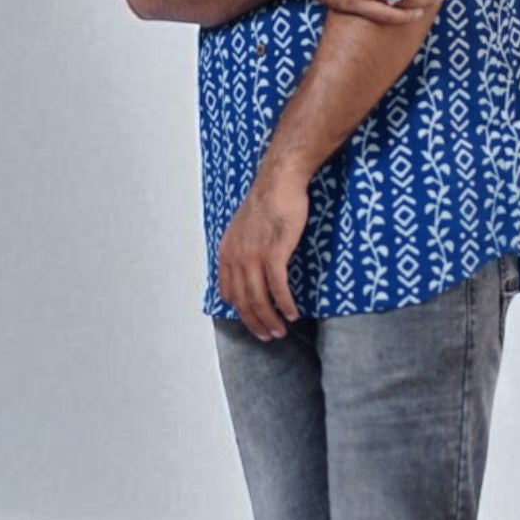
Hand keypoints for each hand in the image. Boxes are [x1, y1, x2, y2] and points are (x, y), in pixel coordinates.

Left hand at [218, 169, 308, 339]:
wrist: (278, 183)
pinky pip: (278, 287)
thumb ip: (242, 249)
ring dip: (270, 319)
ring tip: (281, 332)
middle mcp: (236, 258)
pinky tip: (292, 314)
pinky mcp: (274, 254)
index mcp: (227, 253)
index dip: (240, 312)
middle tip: (268, 336)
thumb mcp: (243, 228)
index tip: (253, 322)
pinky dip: (284, 304)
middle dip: (256, 323)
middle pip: (243, 301)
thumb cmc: (266, 202)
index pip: (228, 293)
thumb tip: (248, 267)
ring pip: (259, 299)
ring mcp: (254, 257)